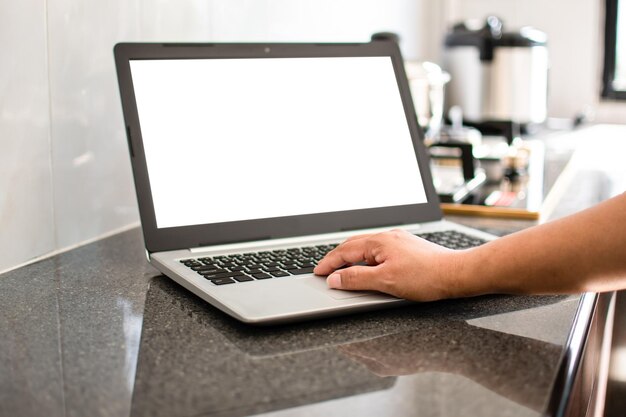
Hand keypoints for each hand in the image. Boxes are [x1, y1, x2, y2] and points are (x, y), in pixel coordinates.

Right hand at [313, 229, 476, 300]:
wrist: (456, 274)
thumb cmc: (425, 277)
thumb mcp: (385, 282)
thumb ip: (356, 279)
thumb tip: (335, 279)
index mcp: (378, 242)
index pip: (344, 251)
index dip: (329, 263)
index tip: (318, 272)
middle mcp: (387, 237)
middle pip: (353, 245)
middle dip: (336, 257)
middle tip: (325, 269)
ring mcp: (398, 240)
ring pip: (366, 246)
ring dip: (351, 256)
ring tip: (341, 267)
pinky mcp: (407, 247)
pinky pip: (378, 249)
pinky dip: (365, 257)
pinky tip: (368, 265)